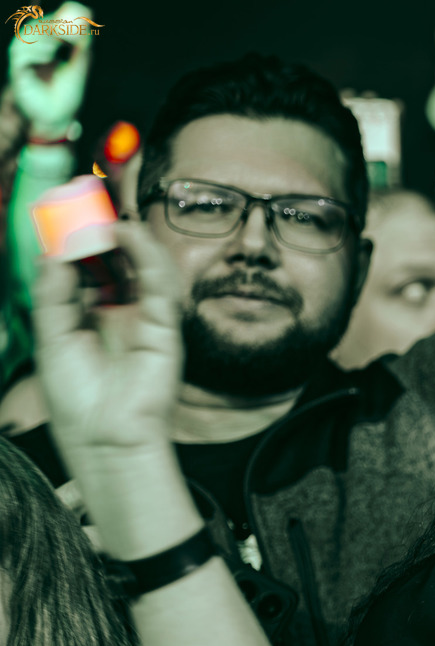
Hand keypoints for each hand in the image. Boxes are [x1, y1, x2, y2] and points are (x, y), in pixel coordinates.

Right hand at [8, 2, 94, 139]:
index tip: (73, 15)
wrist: (59, 117)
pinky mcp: (17, 73)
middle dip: (49, 25)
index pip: (46, 25)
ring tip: (56, 47)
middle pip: (33, 28)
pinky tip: (47, 57)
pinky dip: (33, 53)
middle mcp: (30, 51)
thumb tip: (87, 26)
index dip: (58, 19)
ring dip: (41, 39)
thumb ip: (82, 48)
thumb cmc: (67, 94)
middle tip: (64, 26)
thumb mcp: (79, 67)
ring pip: (24, 40)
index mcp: (44, 47)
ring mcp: (22, 62)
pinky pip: (19, 57)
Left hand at [31, 222, 181, 465]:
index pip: (86, 265)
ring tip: (100, 215)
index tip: (60, 209)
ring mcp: (143, 318)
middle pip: (114, 259)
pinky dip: (146, 254)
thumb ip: (53, 291)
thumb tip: (55, 249)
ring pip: (140, 265)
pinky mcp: (165, 328)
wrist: (103, 437)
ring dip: (123, 236)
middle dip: (99, 229)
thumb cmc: (78, 399)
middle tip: (81, 200)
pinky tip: (126, 233)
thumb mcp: (52, 335)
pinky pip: (159, 284)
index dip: (77, 237)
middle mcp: (118, 311)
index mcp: (88, 314)